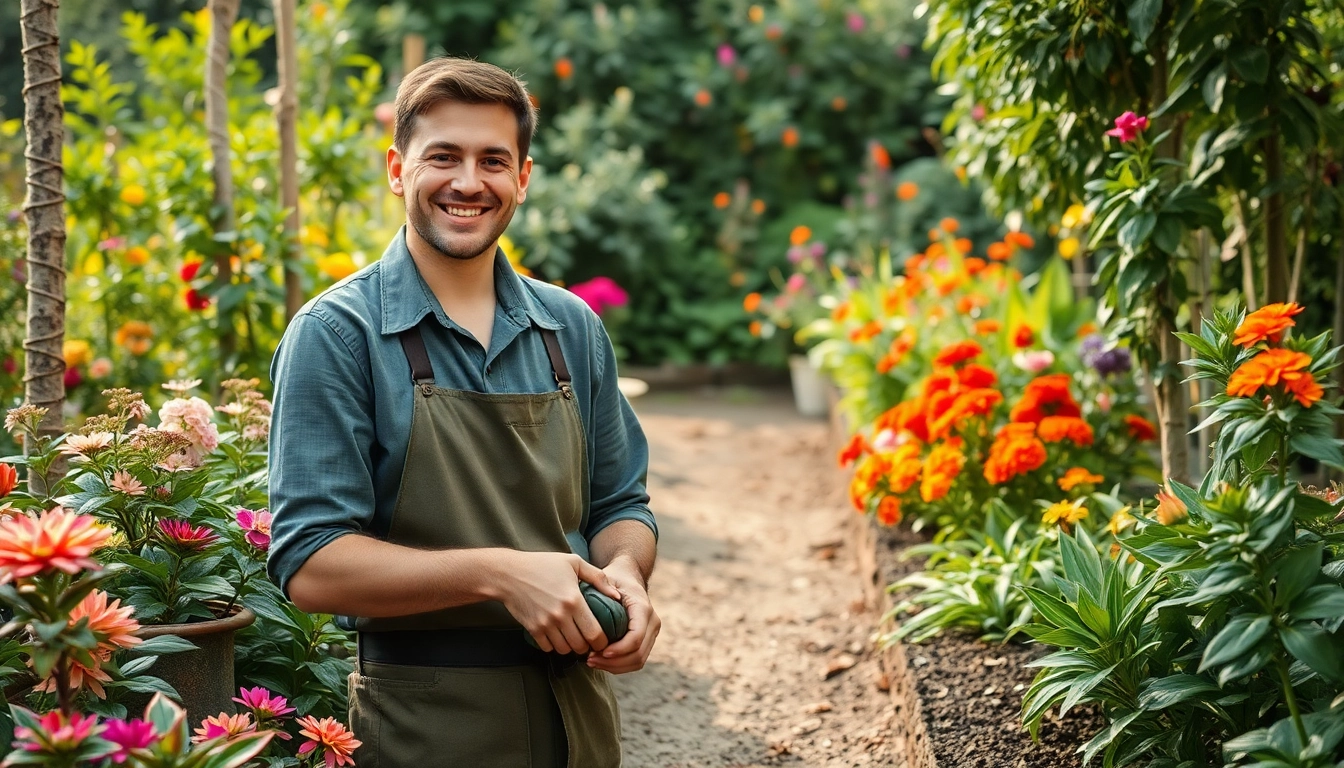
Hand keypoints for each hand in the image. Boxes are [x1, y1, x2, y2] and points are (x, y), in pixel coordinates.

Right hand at [493, 551, 622, 655]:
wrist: (508, 574)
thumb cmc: (542, 564)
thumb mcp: (573, 563)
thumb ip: (598, 578)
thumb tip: (617, 596)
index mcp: (574, 600)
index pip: (595, 633)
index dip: (602, 641)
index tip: (603, 638)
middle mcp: (560, 616)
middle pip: (581, 646)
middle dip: (588, 646)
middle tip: (588, 639)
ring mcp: (545, 625)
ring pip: (565, 650)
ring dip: (571, 647)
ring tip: (574, 638)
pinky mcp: (533, 630)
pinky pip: (548, 648)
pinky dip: (554, 646)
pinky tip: (558, 636)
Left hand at [588, 558, 659, 673]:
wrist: (629, 577)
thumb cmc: (614, 579)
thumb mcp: (606, 578)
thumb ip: (601, 589)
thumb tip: (597, 607)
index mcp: (643, 608)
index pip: (636, 637)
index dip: (618, 650)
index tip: (597, 652)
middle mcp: (653, 621)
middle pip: (638, 654)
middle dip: (613, 662)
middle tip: (590, 660)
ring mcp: (652, 632)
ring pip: (638, 661)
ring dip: (615, 667)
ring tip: (593, 662)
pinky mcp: (647, 640)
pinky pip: (637, 660)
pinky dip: (619, 665)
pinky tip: (601, 661)